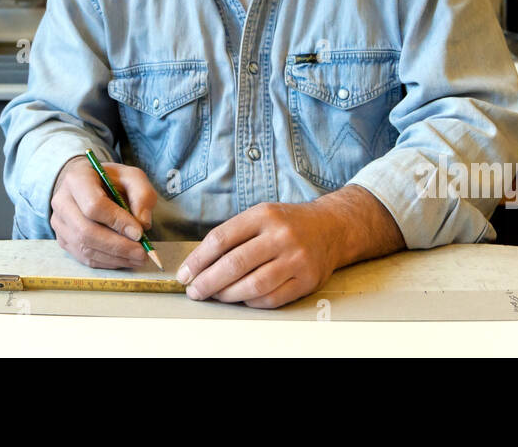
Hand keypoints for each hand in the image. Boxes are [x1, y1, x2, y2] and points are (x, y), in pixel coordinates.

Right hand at [49, 155, 157, 268]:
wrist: (90, 185)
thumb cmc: (112, 181)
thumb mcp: (132, 178)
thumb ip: (142, 195)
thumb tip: (142, 224)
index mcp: (77, 179)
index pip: (94, 205)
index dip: (117, 222)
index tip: (138, 232)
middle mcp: (62, 201)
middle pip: (86, 231)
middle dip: (117, 246)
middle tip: (141, 253)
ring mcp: (59, 223)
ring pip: (85, 248)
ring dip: (114, 258)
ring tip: (137, 258)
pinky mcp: (63, 239)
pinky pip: (84, 257)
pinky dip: (107, 262)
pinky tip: (124, 259)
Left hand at [176, 201, 339, 308]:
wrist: (331, 228)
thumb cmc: (288, 223)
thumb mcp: (262, 215)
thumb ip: (234, 234)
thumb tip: (200, 264)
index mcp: (264, 215)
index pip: (221, 239)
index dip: (198, 260)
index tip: (185, 273)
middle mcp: (281, 236)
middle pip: (235, 264)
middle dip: (208, 282)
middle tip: (194, 291)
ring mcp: (296, 259)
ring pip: (253, 285)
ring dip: (227, 295)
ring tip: (215, 295)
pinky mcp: (306, 280)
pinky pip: (271, 298)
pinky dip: (251, 302)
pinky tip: (241, 298)